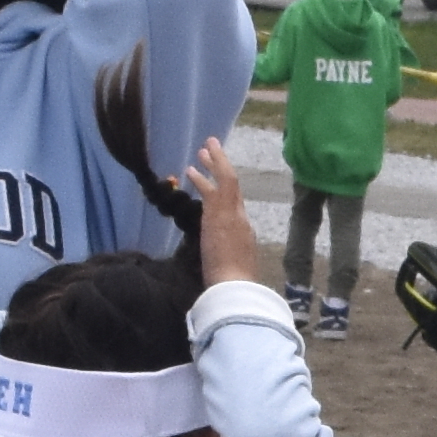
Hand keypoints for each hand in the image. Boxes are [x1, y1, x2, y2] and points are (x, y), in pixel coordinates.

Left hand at [192, 138, 265, 286]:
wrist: (236, 287)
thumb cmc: (233, 285)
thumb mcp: (231, 270)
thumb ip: (225, 260)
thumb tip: (221, 263)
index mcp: (243, 234)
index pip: (235, 207)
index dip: (226, 192)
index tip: (214, 182)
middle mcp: (241, 220)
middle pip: (233, 189)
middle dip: (222, 169)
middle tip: (210, 152)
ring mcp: (231, 215)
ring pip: (227, 181)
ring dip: (215, 163)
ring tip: (203, 149)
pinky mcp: (221, 213)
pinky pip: (219, 184)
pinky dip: (212, 170)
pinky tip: (193, 167)